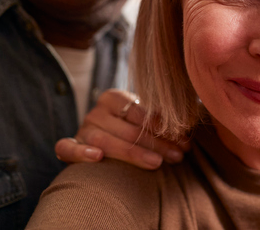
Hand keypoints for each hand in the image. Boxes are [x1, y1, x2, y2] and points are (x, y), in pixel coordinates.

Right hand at [55, 89, 189, 169]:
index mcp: (114, 97)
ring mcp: (82, 129)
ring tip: (157, 163)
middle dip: (157, 144)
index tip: (185, 141)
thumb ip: (164, 117)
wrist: (109, 135)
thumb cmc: (136, 127)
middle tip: (178, 156)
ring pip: (104, 141)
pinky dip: (80, 152)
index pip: (141, 113)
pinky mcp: (70, 145)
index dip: (165, 128)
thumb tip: (192, 121)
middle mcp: (96, 111)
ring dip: (133, 153)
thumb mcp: (149, 118)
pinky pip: (67, 148)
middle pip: (128, 129)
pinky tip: (98, 158)